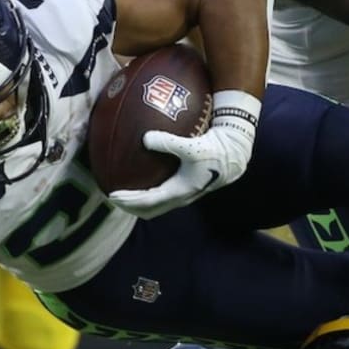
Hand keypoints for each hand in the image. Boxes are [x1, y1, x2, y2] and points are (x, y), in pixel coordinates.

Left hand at [107, 90, 259, 219]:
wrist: (236, 153)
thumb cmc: (215, 149)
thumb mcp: (191, 146)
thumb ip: (167, 142)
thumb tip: (144, 138)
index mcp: (179, 191)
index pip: (147, 202)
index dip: (128, 201)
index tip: (112, 195)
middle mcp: (180, 197)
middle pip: (149, 210)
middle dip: (130, 206)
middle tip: (113, 197)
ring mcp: (184, 194)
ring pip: (156, 204)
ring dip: (139, 201)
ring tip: (124, 190)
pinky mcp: (187, 186)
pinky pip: (163, 193)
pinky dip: (149, 191)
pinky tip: (142, 175)